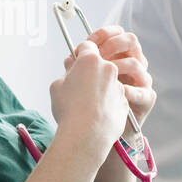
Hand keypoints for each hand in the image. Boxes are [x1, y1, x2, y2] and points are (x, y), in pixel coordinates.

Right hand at [48, 40, 128, 159]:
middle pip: (100, 64)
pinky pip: (114, 98)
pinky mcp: (124, 102)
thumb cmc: (69, 110)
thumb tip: (71, 68)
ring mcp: (119, 85)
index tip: (76, 61)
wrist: (87, 135)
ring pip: (108, 82)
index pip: (87, 46)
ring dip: (99, 88)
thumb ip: (66, 72)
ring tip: (86, 104)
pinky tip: (96, 114)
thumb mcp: (57, 87)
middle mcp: (108, 69)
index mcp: (90, 60)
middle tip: (79, 84)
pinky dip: (107, 102)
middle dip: (91, 71)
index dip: (80, 53)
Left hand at [85, 25, 155, 130]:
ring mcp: (141, 81)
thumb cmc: (92, 104)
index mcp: (118, 56)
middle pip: (130, 40)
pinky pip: (140, 91)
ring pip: (135, 63)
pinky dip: (128, 92)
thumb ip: (76, 68)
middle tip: (98, 56)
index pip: (116, 35)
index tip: (89, 40)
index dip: (102, 34)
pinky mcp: (147, 98)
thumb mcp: (81, 82)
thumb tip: (69, 58)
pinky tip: (117, 93)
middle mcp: (132, 64)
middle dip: (112, 44)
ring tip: (105, 77)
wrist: (104, 131)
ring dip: (117, 67)